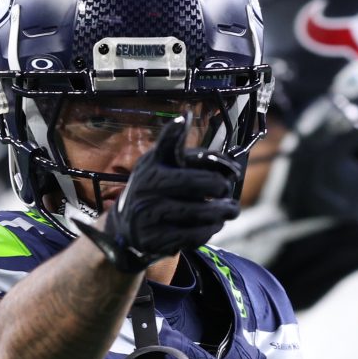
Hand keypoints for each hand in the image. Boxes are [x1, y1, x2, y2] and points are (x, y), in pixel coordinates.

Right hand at [77, 117, 241, 271]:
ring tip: (229, 211)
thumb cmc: (149, 188)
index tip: (233, 173)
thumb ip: (172, 143)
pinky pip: (191, 236)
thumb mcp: (155, 162)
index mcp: (151, 168)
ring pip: (197, 213)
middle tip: (229, 194)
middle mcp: (147, 191)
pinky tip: (213, 226)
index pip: (189, 161)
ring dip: (220, 213)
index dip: (217, 167)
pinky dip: (208, 231)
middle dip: (220, 190)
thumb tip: (184, 117)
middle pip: (195, 186)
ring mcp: (149, 218)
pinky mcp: (155, 241)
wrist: (124, 228)